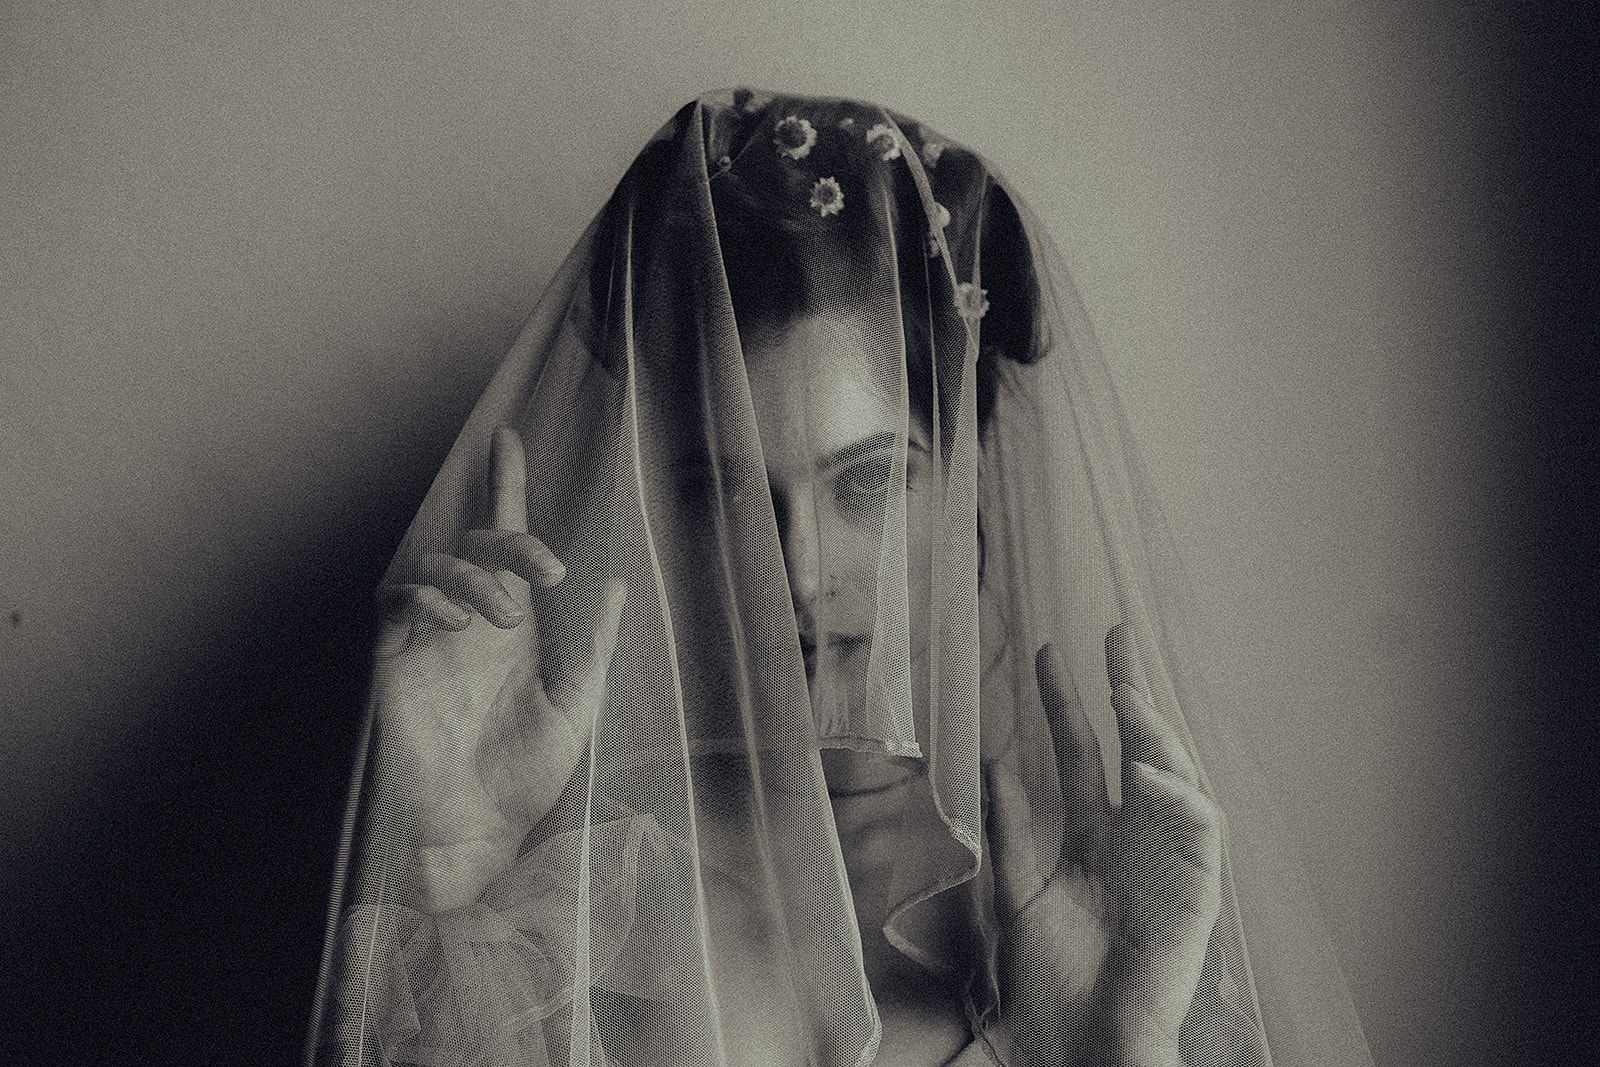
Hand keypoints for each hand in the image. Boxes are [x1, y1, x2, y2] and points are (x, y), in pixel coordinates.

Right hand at [372, 426, 626, 912]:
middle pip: (479, 546)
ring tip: (505, 618)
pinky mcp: (395, 662)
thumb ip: (593, 642)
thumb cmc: (530, 775)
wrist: (485, 830)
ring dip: (475, 577)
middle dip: (510, 540)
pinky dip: (429, 597)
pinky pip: (399, 602)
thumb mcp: (579, 702)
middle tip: (545, 569)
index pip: (509, 546)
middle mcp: (471, 622)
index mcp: (516, 625)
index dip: (507, 490)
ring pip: (438, 566)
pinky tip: (459, 620)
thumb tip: (615, 582)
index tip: (510, 441)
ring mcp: (430, 639)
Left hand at [984, 625, 1222, 1066]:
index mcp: (1090, 836)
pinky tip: (1149, 771)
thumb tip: (997, 760)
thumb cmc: (1047, 982)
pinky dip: (1180, 801)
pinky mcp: (1191, 897)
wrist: (1070, 1046)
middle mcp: (1133, 841)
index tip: (1050, 651)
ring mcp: (1165, 865)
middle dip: (1130, 692)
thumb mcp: (1017, 892)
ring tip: (1125, 696)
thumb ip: (1012, 829)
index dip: (1067, 702)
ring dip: (1156, 736)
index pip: (1082, 752)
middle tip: (1114, 636)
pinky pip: (1200, 838)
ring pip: (1175, 780)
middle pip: (1137, 749)